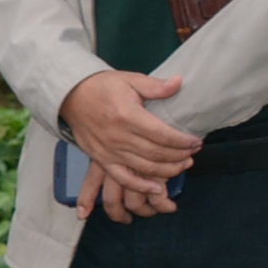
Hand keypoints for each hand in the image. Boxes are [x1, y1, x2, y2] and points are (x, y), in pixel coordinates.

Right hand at [58, 67, 198, 224]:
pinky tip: (158, 188)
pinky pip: (123, 178)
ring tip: (183, 165)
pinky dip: (141, 186)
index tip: (196, 141)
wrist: (72, 96)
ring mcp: (109, 151)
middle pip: (156, 153)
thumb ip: (156, 86)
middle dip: (180, 156)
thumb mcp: (130, 79)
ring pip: (145, 168)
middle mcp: (118, 136)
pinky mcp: (102, 160)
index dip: (182, 141)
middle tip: (193, 153)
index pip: (162, 134)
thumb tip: (179, 82)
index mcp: (127, 115)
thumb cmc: (103, 87)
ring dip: (168, 170)